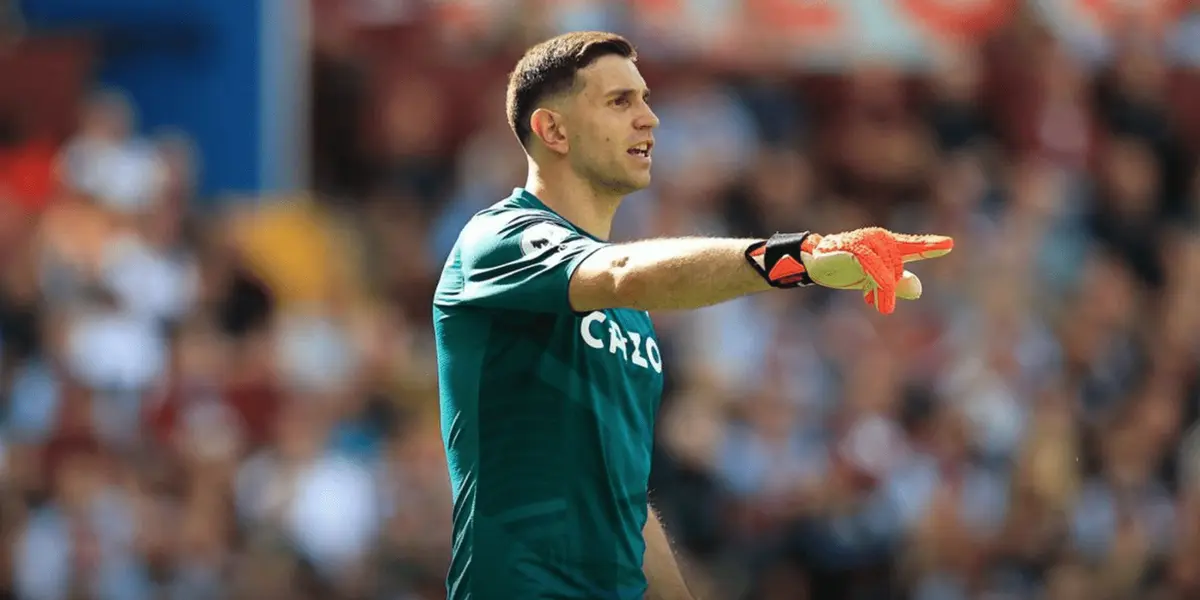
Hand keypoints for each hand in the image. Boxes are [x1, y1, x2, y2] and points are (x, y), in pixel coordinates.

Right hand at [800, 228, 952, 314]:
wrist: (815, 263)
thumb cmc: (845, 270)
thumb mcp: (873, 281)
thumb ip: (896, 285)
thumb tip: (918, 289)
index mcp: (888, 245)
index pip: (913, 246)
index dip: (931, 245)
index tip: (949, 244)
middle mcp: (881, 239)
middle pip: (899, 268)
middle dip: (891, 289)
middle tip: (881, 305)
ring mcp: (869, 241)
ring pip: (889, 271)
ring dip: (885, 292)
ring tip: (878, 305)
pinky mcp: (857, 248)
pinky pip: (875, 269)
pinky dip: (878, 284)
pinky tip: (871, 298)